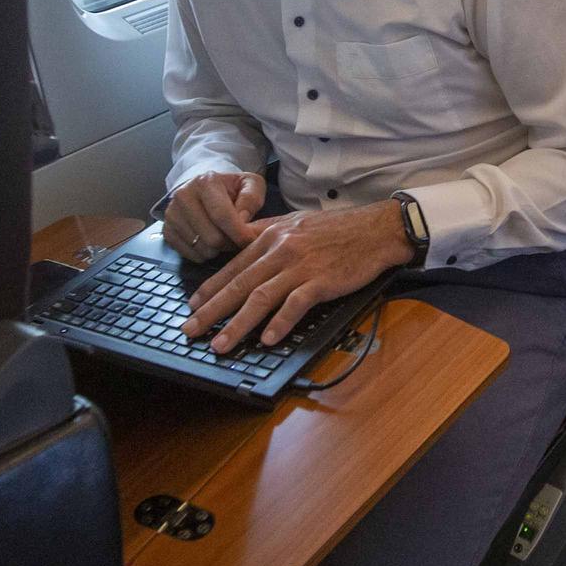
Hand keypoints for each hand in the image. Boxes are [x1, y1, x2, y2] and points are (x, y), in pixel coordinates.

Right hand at [163, 171, 267, 262]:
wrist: (204, 189)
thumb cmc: (231, 188)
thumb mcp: (250, 184)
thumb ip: (251, 198)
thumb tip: (242, 220)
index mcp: (205, 182)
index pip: (222, 215)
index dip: (239, 233)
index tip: (250, 241)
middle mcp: (183, 196)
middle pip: (212, 237)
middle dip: (231, 243)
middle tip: (238, 239)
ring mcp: (172, 214)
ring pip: (202, 248)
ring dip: (219, 250)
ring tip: (225, 238)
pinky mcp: (167, 230)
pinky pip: (191, 255)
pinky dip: (205, 254)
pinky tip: (211, 242)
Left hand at [182, 201, 415, 350]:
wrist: (375, 229)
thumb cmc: (337, 228)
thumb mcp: (294, 221)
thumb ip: (265, 232)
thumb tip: (239, 241)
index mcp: (271, 237)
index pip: (233, 266)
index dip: (210, 289)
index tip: (192, 307)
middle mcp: (281, 250)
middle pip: (240, 284)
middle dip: (212, 311)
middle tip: (191, 330)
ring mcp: (301, 266)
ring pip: (261, 297)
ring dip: (239, 324)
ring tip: (222, 344)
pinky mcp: (322, 280)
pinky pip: (296, 304)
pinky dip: (281, 323)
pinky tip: (269, 339)